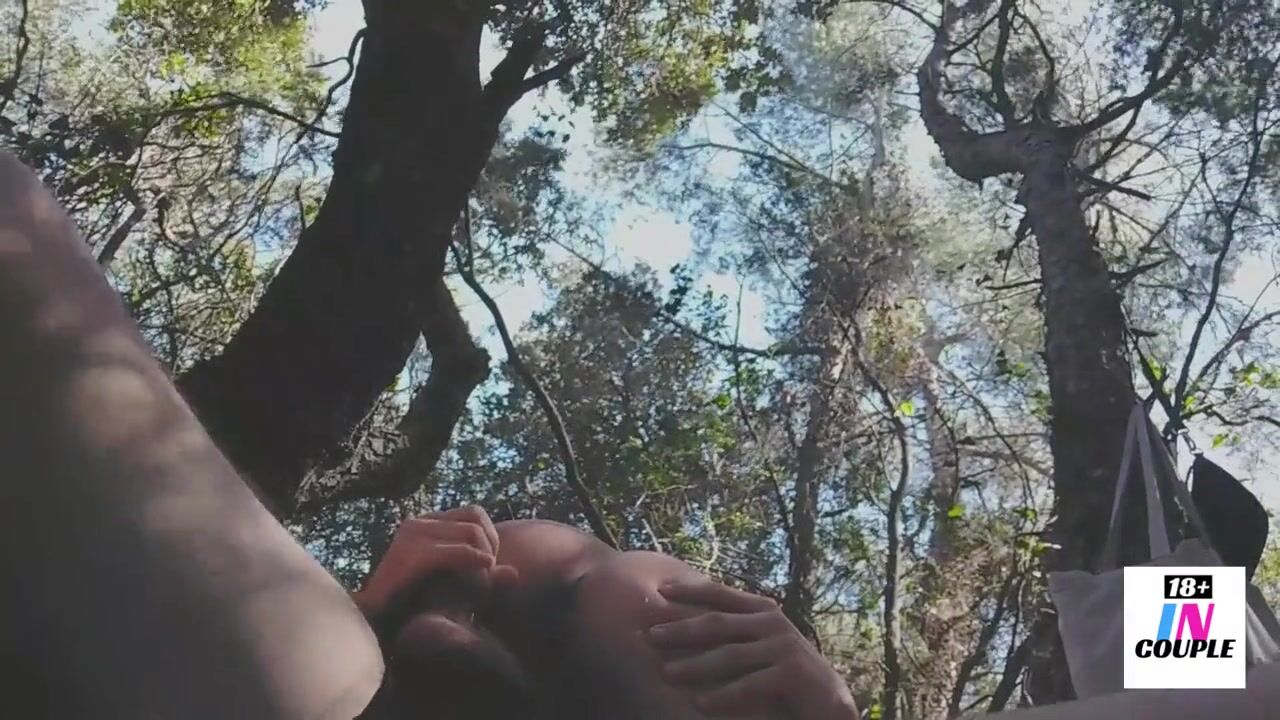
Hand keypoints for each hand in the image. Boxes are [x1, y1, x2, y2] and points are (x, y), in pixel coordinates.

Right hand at [352, 505, 517, 620]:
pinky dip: (473, 559)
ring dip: (483, 558)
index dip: (490, 537)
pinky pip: (453, 551)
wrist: (375, 625)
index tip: (487, 567)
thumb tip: (515, 574)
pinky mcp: (409, 555)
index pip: (474, 513)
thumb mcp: (459, 590)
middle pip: (475, 519)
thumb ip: (486, 581)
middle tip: (487, 576)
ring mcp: (411, 536)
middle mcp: (418, 523)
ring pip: (470, 533)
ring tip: (480, 583)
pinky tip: (484, 569)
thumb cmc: (417, 607)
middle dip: (490, 546)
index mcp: (428, 524)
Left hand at [647, 581, 857, 719]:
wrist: (830, 700)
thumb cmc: (787, 672)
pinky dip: (724, 695)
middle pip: (718, 623)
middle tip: (651, 635)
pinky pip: (750, 684)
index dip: (689, 591)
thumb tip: (686, 624)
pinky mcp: (792, 673)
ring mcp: (783, 646)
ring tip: (667, 672)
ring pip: (729, 655)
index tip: (659, 591)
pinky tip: (700, 703)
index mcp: (763, 610)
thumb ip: (736, 631)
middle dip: (682, 629)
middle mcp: (773, 622)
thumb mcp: (762, 644)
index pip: (720, 595)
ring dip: (695, 665)